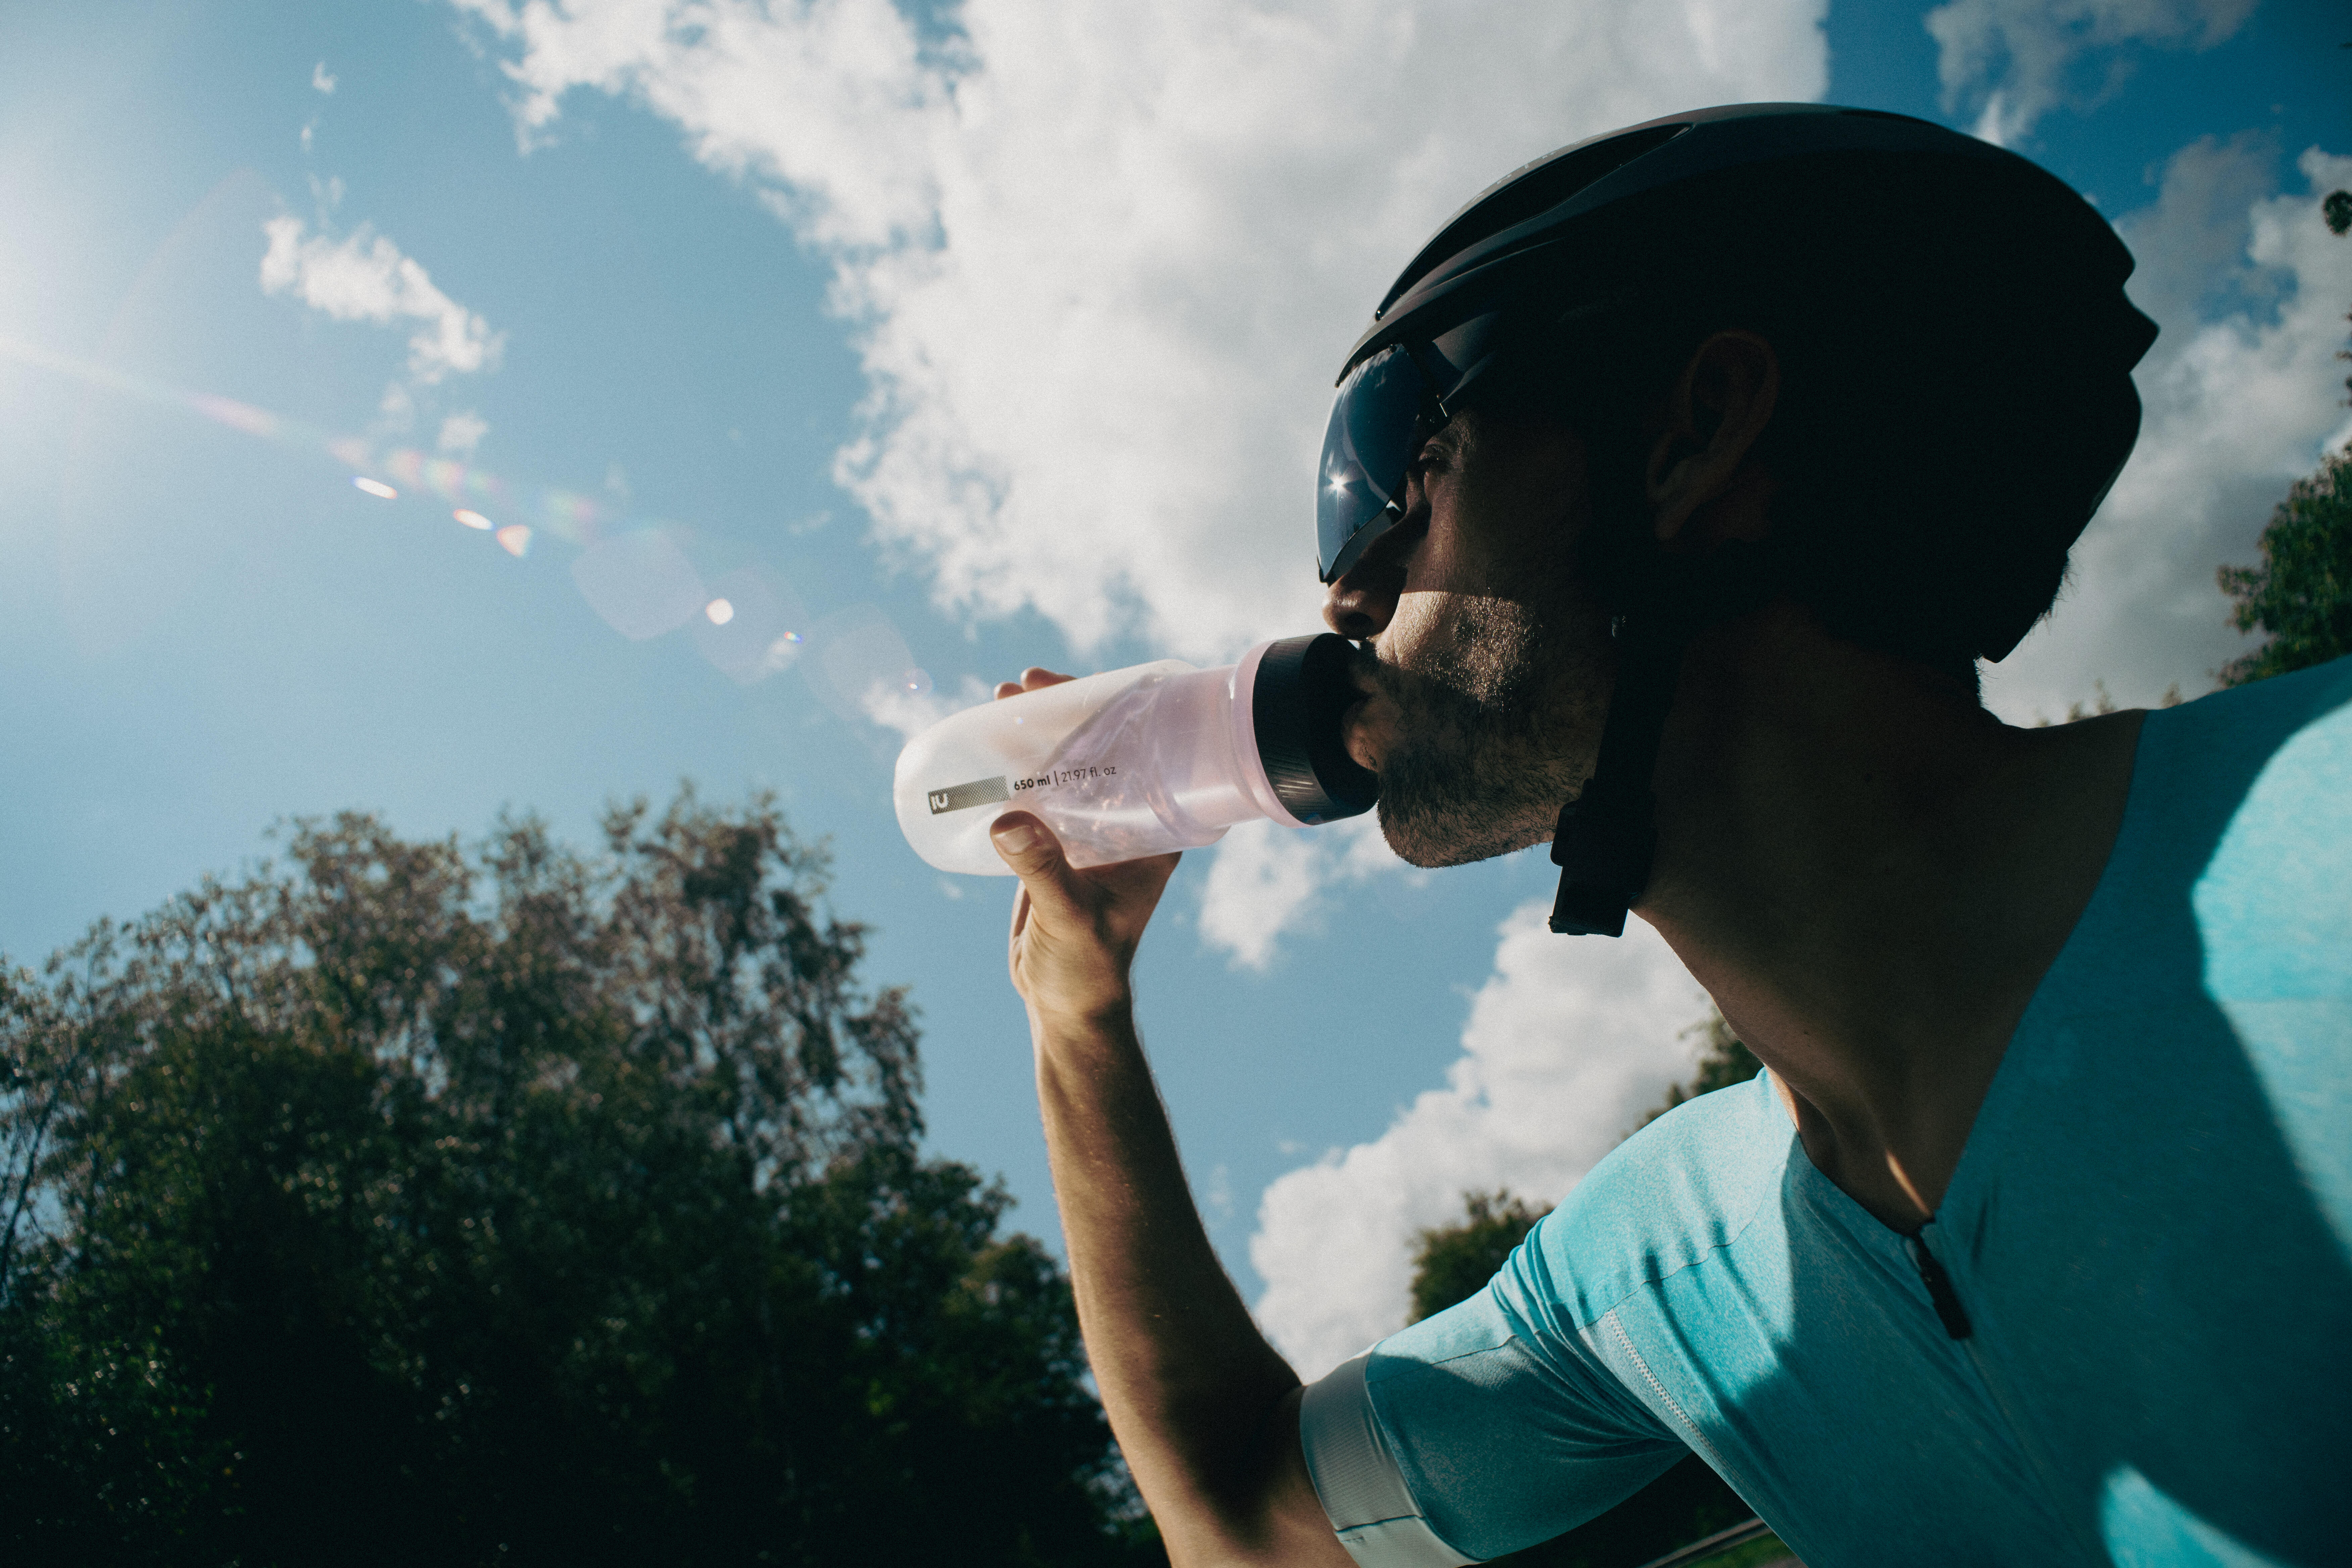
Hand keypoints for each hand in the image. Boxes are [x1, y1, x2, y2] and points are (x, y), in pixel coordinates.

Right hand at [990, 669, 1182, 1031]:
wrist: (1067, 1004)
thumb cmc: (1087, 968)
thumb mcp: (1069, 917)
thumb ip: (1043, 871)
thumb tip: (1007, 821)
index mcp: (1152, 833)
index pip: (1140, 755)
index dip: (1109, 712)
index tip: (1068, 688)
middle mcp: (1125, 825)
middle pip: (1099, 749)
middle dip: (1064, 711)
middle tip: (1022, 685)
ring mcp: (1088, 832)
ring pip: (1064, 766)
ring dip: (1034, 733)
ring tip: (999, 701)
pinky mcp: (1053, 845)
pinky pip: (1036, 794)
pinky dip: (1013, 767)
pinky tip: (987, 746)